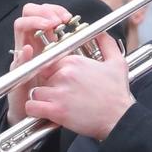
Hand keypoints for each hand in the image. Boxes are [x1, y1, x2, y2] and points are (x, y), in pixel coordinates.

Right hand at [7, 3, 77, 123]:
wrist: (40, 119)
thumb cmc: (62, 93)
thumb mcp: (77, 68)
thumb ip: (89, 52)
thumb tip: (100, 34)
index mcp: (47, 40)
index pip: (46, 13)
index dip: (54, 10)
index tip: (68, 16)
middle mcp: (33, 43)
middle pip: (30, 13)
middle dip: (43, 11)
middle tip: (58, 20)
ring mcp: (23, 56)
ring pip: (20, 27)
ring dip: (34, 22)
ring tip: (48, 25)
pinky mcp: (17, 72)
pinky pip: (16, 59)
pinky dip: (23, 53)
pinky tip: (30, 50)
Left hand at [20, 31, 134, 141]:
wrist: (119, 118)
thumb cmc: (117, 94)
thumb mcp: (118, 62)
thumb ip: (107, 43)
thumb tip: (101, 33)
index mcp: (74, 62)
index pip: (50, 61)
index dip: (53, 72)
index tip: (60, 80)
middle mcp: (64, 74)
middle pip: (42, 76)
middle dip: (48, 85)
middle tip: (60, 94)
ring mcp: (59, 92)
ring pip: (35, 91)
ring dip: (41, 98)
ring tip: (52, 104)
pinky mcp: (56, 110)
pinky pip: (32, 106)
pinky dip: (34, 110)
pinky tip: (43, 112)